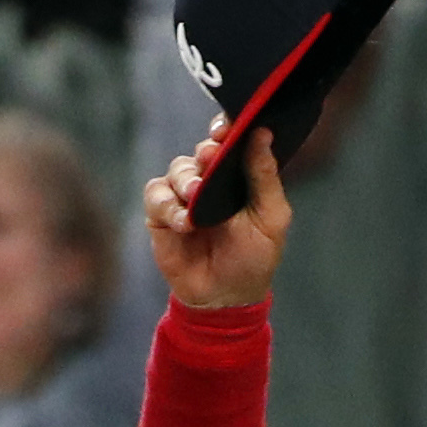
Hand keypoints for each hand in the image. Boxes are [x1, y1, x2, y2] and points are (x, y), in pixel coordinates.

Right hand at [142, 125, 290, 308]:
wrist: (224, 298)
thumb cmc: (254, 258)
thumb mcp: (270, 217)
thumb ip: (264, 176)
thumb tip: (263, 134)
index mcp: (238, 175)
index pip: (230, 141)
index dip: (226, 128)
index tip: (227, 129)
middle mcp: (209, 179)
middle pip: (202, 150)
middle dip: (206, 152)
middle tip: (211, 157)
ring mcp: (183, 196)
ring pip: (178, 169)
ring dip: (186, 180)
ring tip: (195, 199)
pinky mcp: (161, 215)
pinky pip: (156, 195)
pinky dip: (167, 205)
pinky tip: (183, 223)